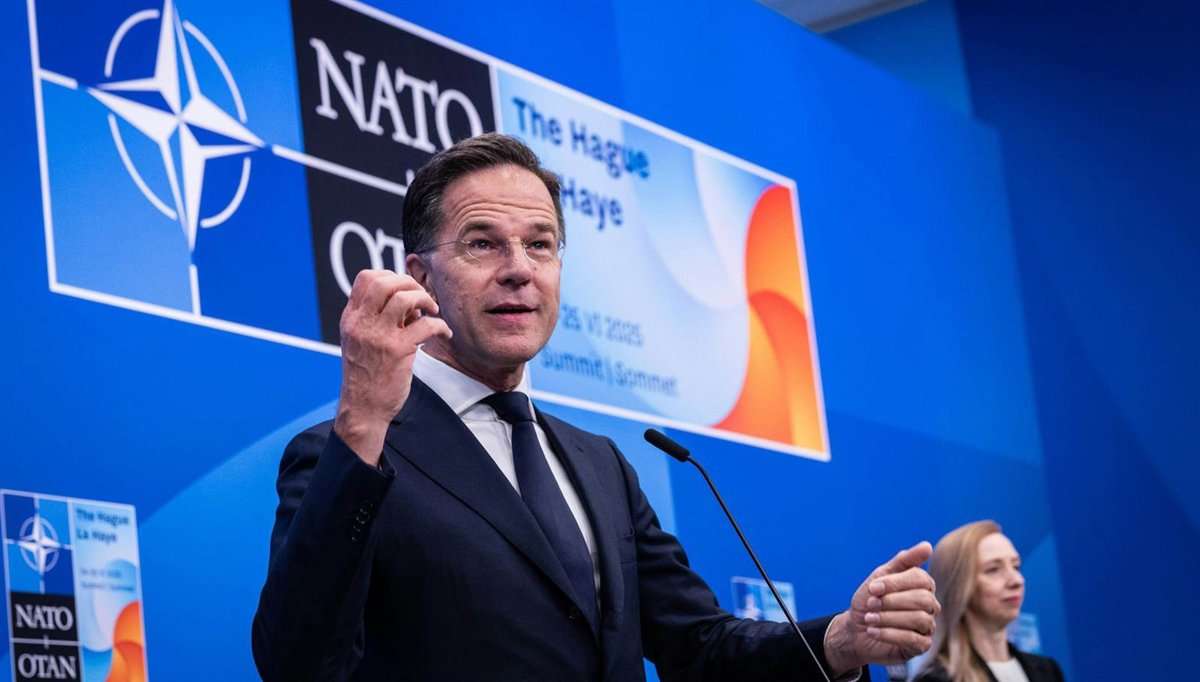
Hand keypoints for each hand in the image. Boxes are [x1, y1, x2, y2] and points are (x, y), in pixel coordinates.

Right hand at [334, 269, 451, 464]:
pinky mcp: (397, 351)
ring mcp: (378, 336)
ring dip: (426, 300)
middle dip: (410, 284)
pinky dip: (441, 325)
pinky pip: (425, 325)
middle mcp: (361, 323)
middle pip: (385, 282)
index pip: (366, 278)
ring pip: (404, 298)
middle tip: (423, 298)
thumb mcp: (361, 342)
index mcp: (351, 319)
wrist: (363, 409)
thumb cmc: (366, 375)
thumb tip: (409, 298)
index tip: (405, 290)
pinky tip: (444, 334)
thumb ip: (378, 318)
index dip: (391, 276)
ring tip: (433, 312)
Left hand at [824, 541, 938, 673]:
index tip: (873, 587)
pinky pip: (913, 639)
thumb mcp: (880, 577)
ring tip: (870, 619)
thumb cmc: (870, 600)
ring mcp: (928, 626)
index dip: (895, 583)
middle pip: (922, 600)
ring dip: (888, 618)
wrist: (856, 629)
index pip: (921, 578)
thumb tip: (927, 546)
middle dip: (892, 601)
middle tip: (871, 604)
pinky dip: (889, 634)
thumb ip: (903, 561)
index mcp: (923, 585)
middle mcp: (930, 605)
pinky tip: (873, 631)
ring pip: (919, 619)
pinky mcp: (921, 646)